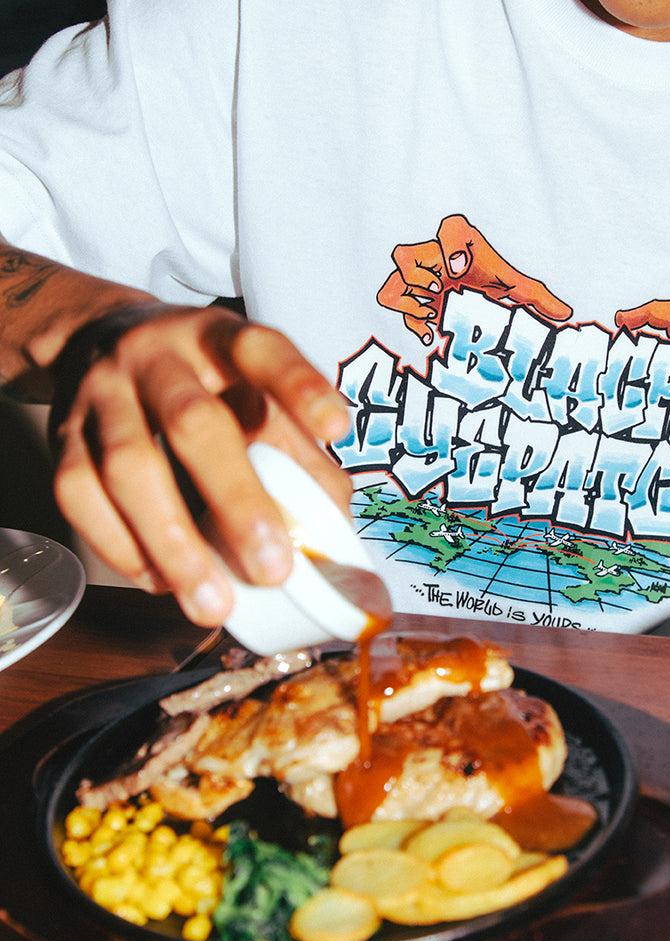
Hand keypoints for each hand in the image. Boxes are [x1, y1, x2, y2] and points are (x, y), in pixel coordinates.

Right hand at [48, 303, 350, 627]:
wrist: (91, 340)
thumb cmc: (198, 380)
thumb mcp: (252, 389)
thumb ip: (297, 447)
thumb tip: (335, 520)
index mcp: (217, 338)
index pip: (260, 348)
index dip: (299, 385)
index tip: (337, 427)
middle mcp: (156, 356)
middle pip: (192, 422)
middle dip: (237, 501)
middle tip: (273, 569)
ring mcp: (101, 395)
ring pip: (129, 467)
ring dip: (174, 544)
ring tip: (213, 603)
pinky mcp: (61, 435)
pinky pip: (80, 494)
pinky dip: (120, 546)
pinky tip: (159, 581)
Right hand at [377, 214, 571, 343]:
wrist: (471, 290)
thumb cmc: (492, 280)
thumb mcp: (518, 287)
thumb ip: (540, 297)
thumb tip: (566, 313)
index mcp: (461, 240)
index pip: (451, 229)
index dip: (451, 245)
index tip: (459, 267)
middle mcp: (433, 252)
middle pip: (407, 254)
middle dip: (421, 276)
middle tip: (442, 293)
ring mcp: (415, 275)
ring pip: (394, 280)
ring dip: (408, 300)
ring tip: (432, 314)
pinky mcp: (406, 295)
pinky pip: (391, 302)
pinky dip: (407, 319)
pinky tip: (431, 335)